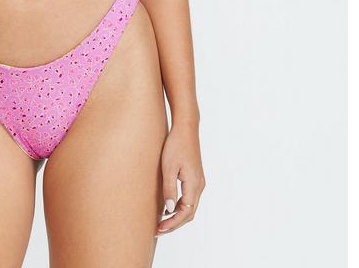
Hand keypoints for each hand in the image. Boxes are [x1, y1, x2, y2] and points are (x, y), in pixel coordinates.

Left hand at [156, 122, 205, 236]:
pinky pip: (189, 197)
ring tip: (161, 221)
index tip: (159, 229)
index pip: (185, 212)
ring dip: (177, 216)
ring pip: (190, 206)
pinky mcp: (194, 176)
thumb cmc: (175, 145)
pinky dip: (180, 206)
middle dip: (174, 223)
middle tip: (158, 229)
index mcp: (194, 184)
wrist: (185, 128)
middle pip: (189, 213)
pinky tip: (167, 206)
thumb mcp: (168, 167)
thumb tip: (169, 209)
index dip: (172, 223)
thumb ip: (169, 189)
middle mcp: (199, 185)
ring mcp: (198, 181)